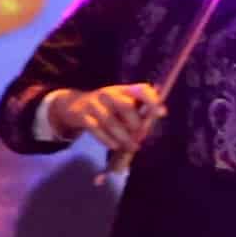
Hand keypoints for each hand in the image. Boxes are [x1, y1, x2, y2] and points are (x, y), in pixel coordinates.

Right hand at [45, 83, 162, 155]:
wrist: (73, 105)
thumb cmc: (107, 106)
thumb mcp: (122, 103)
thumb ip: (137, 111)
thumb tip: (151, 125)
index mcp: (123, 90)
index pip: (141, 90)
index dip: (152, 100)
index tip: (162, 113)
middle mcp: (108, 94)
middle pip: (125, 106)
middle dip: (136, 123)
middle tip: (142, 136)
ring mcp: (94, 104)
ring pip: (111, 122)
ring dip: (124, 137)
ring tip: (132, 147)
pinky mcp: (82, 116)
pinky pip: (96, 129)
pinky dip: (107, 139)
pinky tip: (115, 146)